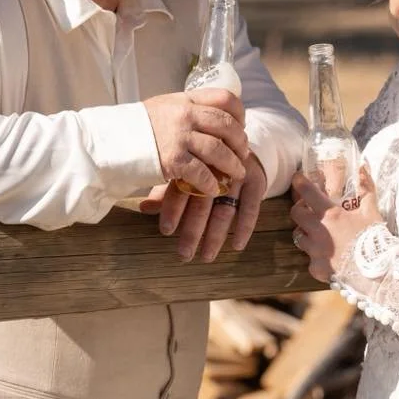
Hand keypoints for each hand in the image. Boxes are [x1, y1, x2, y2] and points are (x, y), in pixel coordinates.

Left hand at [142, 153, 267, 261]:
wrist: (238, 141)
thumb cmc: (204, 163)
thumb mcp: (184, 172)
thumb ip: (165, 191)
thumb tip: (143, 207)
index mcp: (192, 164)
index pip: (180, 189)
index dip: (172, 210)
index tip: (166, 231)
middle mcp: (214, 169)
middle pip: (201, 203)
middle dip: (193, 231)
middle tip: (184, 254)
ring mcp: (236, 176)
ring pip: (224, 209)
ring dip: (215, 235)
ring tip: (206, 256)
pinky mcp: (255, 181)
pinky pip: (250, 207)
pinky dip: (244, 227)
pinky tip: (236, 245)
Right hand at [143, 89, 248, 196]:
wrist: (108, 142)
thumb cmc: (135, 127)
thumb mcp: (162, 108)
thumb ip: (185, 110)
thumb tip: (208, 116)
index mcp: (184, 99)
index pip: (224, 98)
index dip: (239, 114)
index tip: (241, 126)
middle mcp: (184, 114)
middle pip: (227, 125)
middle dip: (240, 142)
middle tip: (244, 154)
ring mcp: (179, 137)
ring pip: (219, 150)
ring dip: (233, 165)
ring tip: (238, 174)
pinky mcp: (173, 160)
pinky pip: (202, 173)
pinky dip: (211, 183)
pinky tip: (214, 188)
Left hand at [290, 164, 381, 282]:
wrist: (378, 273)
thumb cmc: (375, 239)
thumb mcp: (372, 211)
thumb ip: (366, 188)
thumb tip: (364, 167)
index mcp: (330, 215)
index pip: (307, 192)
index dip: (300, 182)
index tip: (297, 178)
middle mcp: (317, 231)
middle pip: (295, 214)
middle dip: (301, 210)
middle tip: (310, 210)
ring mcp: (315, 251)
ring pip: (299, 237)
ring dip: (306, 233)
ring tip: (320, 234)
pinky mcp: (316, 268)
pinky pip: (310, 260)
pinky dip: (317, 258)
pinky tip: (330, 257)